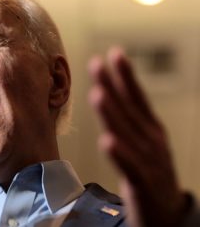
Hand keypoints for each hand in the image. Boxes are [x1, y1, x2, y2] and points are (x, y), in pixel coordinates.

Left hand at [88, 47, 187, 226]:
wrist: (167, 212)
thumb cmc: (150, 171)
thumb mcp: (142, 142)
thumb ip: (127, 120)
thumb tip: (107, 93)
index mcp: (151, 129)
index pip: (137, 98)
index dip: (126, 76)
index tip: (114, 54)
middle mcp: (151, 141)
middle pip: (129, 110)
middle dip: (112, 86)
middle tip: (97, 64)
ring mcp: (149, 161)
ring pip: (127, 134)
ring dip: (112, 113)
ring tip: (98, 93)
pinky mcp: (143, 185)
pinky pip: (129, 167)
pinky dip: (119, 154)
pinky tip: (107, 140)